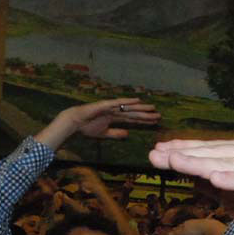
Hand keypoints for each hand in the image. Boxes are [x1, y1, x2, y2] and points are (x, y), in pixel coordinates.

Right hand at [39, 98, 159, 148]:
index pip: (132, 119)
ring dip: (141, 107)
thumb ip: (115, 133)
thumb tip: (127, 134)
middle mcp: (115, 111)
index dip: (143, 121)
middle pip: (134, 113)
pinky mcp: (105, 105)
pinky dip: (127, 101)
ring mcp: (111, 107)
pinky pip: (118, 103)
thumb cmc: (86, 127)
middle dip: (146, 115)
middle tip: (159, 116)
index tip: (154, 122)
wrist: (74, 122)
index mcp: (115, 118)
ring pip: (129, 107)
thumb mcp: (104, 134)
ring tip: (153, 108)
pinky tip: (137, 100)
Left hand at [149, 139, 233, 234]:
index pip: (206, 149)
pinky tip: (214, 178)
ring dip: (199, 163)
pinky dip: (233, 179)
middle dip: (183, 155)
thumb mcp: (227, 197)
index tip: (156, 151)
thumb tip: (182, 171)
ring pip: (226, 164)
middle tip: (156, 156)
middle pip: (212, 154)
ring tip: (175, 162)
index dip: (181, 149)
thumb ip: (208, 183)